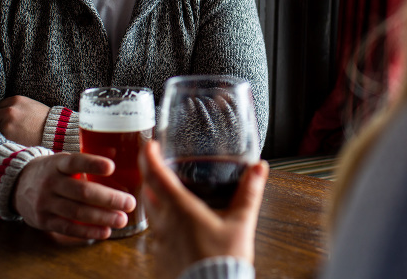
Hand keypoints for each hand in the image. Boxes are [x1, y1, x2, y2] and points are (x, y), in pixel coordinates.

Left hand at [0, 95, 49, 146]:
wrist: (57, 133)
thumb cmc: (45, 121)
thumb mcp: (31, 106)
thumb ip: (16, 106)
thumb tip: (1, 111)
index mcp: (16, 100)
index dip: (1, 114)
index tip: (4, 121)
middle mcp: (10, 109)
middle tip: (6, 131)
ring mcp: (7, 122)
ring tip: (11, 136)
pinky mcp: (7, 134)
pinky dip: (2, 139)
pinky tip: (10, 141)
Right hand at [14, 153, 135, 240]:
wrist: (16, 184)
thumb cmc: (51, 171)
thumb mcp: (63, 160)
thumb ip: (86, 160)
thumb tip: (118, 151)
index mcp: (57, 163)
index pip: (75, 161)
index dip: (93, 164)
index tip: (112, 167)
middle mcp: (50, 182)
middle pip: (82, 192)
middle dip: (108, 199)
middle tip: (130, 203)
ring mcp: (45, 202)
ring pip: (77, 212)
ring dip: (102, 217)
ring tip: (122, 219)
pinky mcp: (42, 220)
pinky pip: (67, 228)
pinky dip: (88, 232)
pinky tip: (105, 232)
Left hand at [140, 141, 268, 278]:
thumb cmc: (223, 260)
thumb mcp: (240, 223)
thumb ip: (249, 193)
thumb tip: (258, 169)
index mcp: (180, 209)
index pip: (157, 175)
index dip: (150, 156)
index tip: (150, 145)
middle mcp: (164, 223)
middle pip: (148, 192)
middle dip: (150, 175)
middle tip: (157, 166)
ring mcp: (160, 242)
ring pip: (151, 213)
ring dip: (155, 199)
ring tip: (166, 194)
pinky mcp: (162, 257)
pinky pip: (157, 234)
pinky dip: (162, 222)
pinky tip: (176, 226)